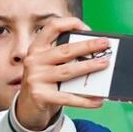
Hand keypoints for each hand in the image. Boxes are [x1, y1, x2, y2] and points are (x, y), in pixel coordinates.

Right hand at [10, 16, 110, 131]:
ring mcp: (36, 78)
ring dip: (89, 67)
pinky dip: (85, 100)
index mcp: (37, 48)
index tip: (87, 28)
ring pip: (68, 71)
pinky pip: (68, 97)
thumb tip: (95, 53)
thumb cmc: (45, 82)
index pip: (52, 27)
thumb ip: (64, 57)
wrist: (27, 107)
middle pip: (65, 50)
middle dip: (88, 46)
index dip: (70, 24)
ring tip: (105, 64)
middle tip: (105, 44)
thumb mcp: (48, 65)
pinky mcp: (40, 95)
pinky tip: (98, 101)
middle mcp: (34, 60)